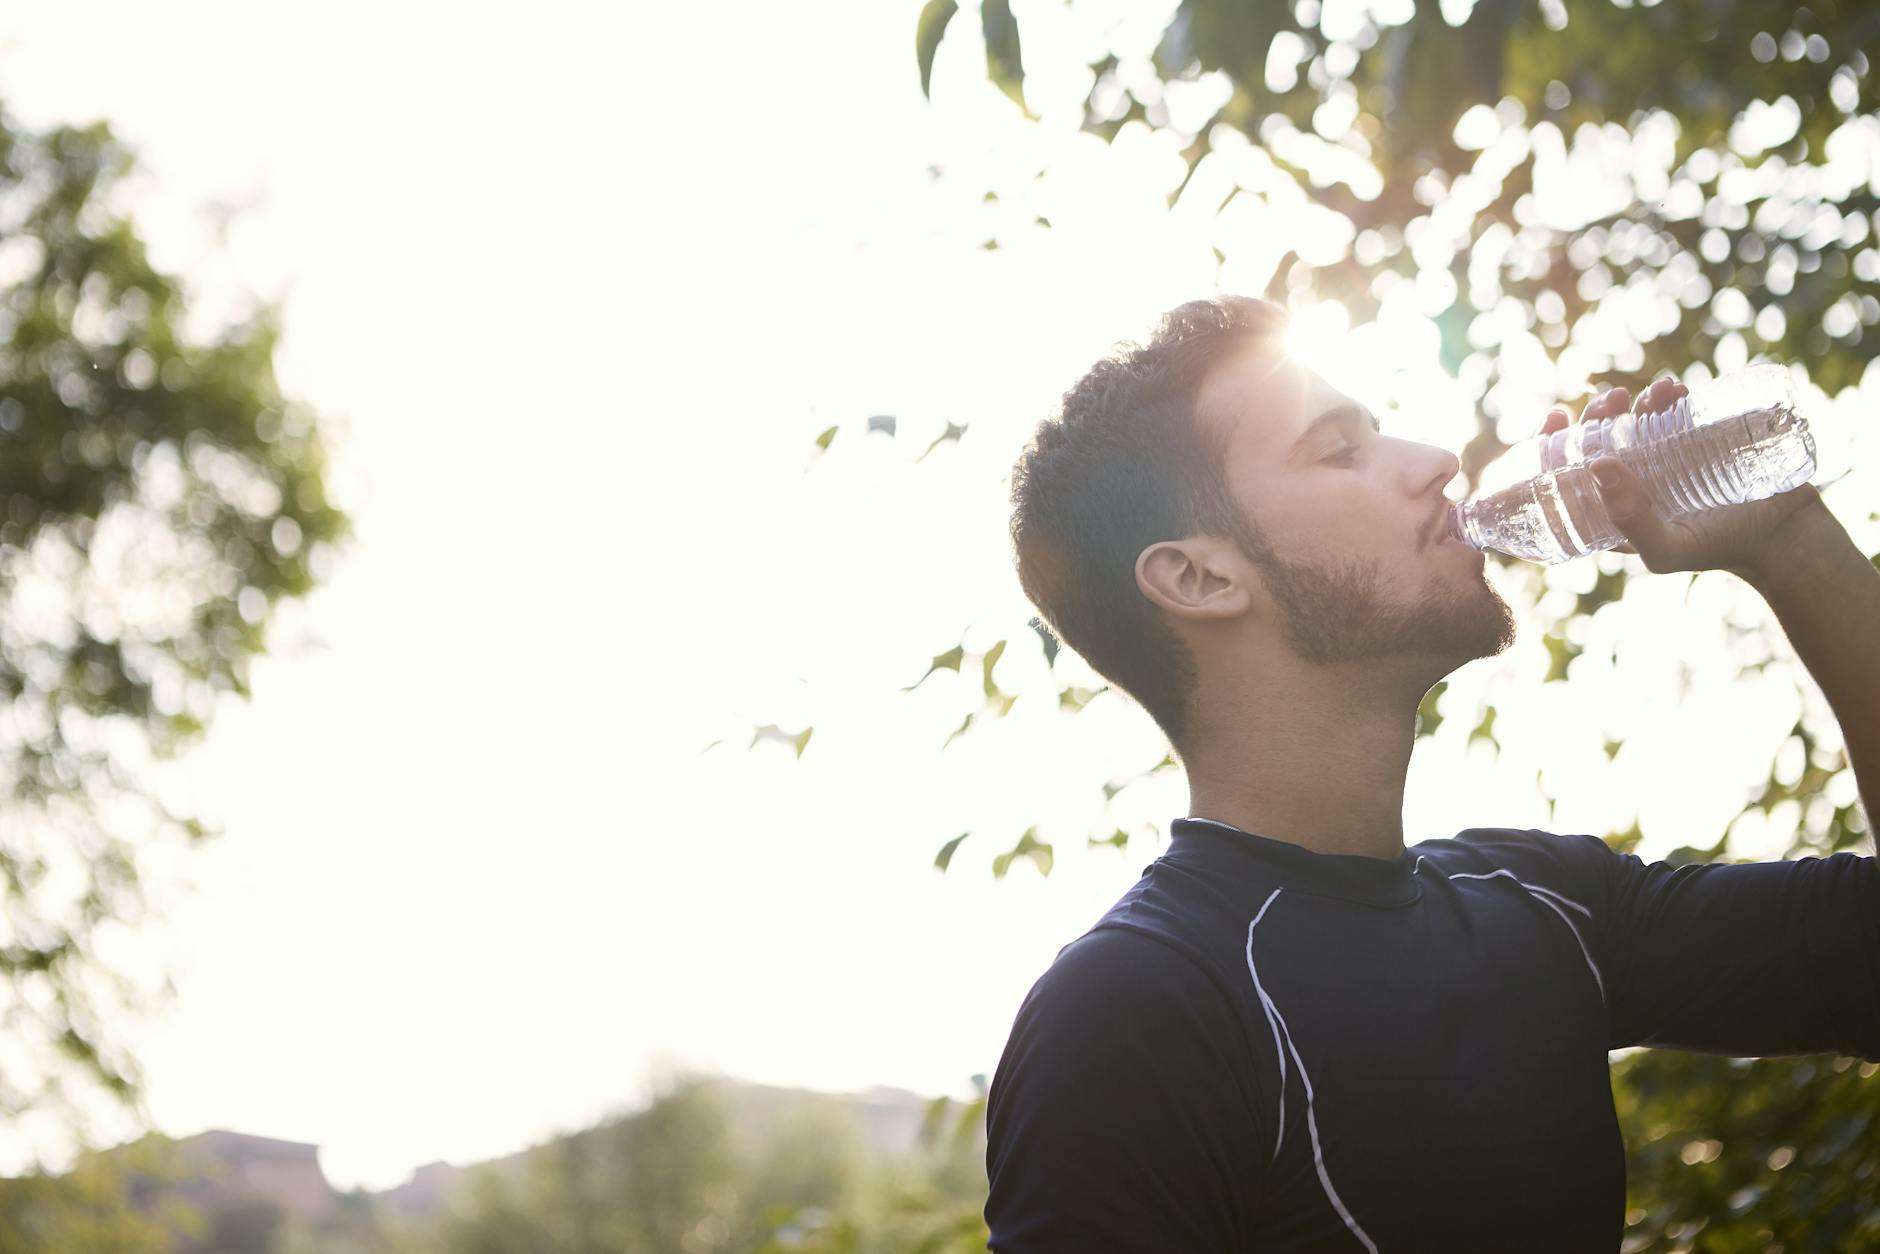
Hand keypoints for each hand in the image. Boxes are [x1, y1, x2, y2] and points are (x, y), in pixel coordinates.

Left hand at [1538, 376, 1826, 577]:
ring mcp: (1666, 460)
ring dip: (1636, 400)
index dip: (1553, 444)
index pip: (1567, 474)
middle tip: (1612, 399)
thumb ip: (1630, 521)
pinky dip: (1670, 396)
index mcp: (1611, 508)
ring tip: (1654, 391)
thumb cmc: (1716, 550)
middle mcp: (1634, 482)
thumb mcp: (1665, 549)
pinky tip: (1673, 388)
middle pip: (1600, 440)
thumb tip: (1597, 465)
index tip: (1557, 417)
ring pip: (1636, 421)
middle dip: (1598, 414)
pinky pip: (1676, 412)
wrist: (1782, 537)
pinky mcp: (1699, 443)